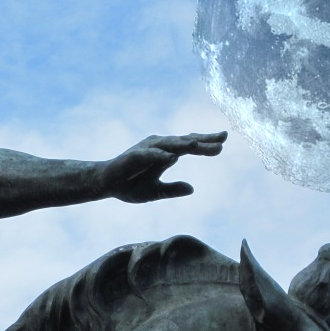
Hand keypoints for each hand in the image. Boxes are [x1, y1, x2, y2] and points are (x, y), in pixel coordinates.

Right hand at [101, 132, 226, 202]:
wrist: (105, 184)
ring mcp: (146, 150)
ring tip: (199, 145)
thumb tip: (192, 188)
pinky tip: (172, 158)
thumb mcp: (155, 191)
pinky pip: (150, 155)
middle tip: (222, 139)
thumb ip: (173, 189)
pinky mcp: (134, 156)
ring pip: (169, 145)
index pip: (189, 146)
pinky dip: (160, 156)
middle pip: (184, 142)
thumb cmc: (130, 186)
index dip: (206, 143)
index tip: (224, 142)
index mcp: (165, 154)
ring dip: (184, 144)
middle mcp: (158, 147)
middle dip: (203, 141)